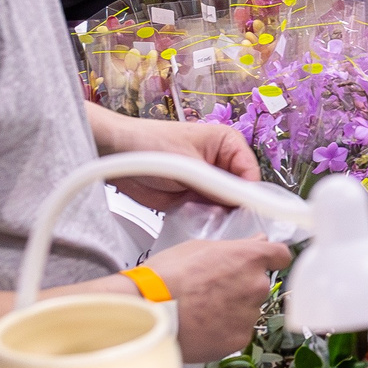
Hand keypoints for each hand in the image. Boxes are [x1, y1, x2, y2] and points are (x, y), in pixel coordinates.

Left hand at [87, 108, 264, 206]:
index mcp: (229, 145)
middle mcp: (222, 165)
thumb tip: (241, 204)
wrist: (115, 154)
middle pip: (241, 194)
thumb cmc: (151, 144)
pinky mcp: (193, 200)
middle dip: (234, 209)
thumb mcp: (189, 163)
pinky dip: (204, 222)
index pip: (251, 175)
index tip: (249, 214)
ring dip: (218, 217)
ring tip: (207, 220)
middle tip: (226, 221)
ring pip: (225, 208)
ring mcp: (207, 184)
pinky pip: (207, 216)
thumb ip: (217, 185)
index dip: (251, 195)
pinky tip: (197, 223)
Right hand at [147, 237, 293, 361]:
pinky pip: (237, 331)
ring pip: (248, 309)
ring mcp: (250, 314)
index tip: (264, 262)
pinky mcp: (239, 339)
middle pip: (259, 284)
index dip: (271, 258)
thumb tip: (258, 240)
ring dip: (232, 309)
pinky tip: (201, 326)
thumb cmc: (166, 277)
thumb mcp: (197, 248)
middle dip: (242, 286)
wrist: (148, 313)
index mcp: (249, 258)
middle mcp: (257, 285)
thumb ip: (234, 247)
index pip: (280, 254)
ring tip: (200, 310)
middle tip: (212, 290)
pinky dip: (224, 330)